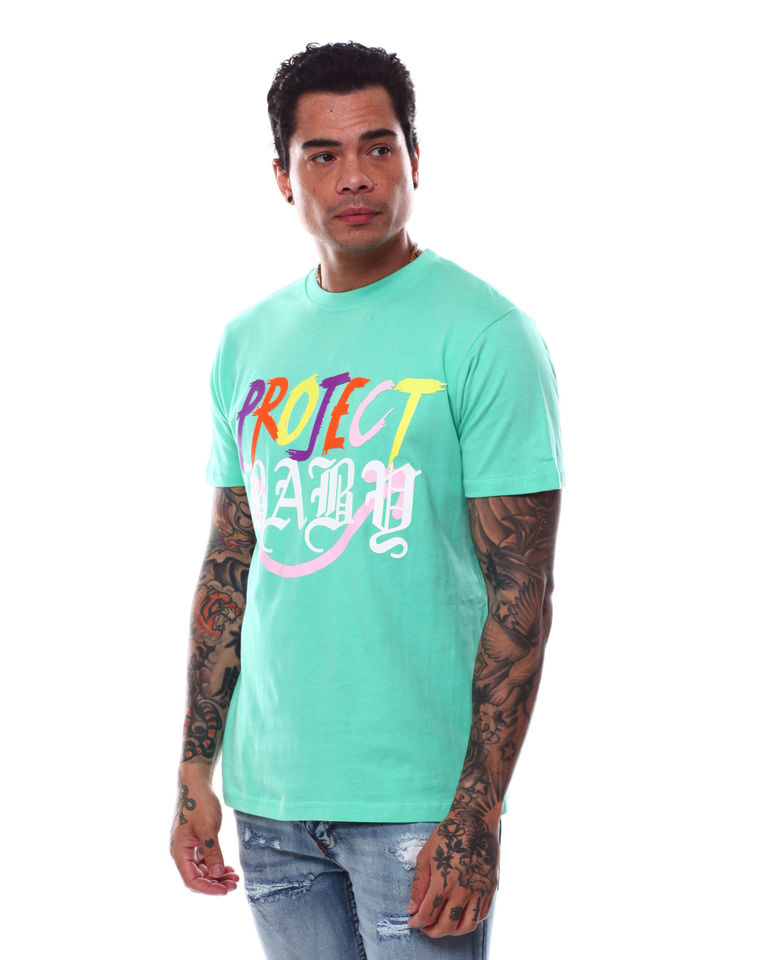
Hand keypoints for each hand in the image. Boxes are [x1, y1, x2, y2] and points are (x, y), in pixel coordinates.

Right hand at [170, 776, 239, 894]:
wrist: (197, 783)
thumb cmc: (200, 802)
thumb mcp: (208, 828)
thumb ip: (212, 852)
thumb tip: (216, 875)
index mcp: (179, 851)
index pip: (191, 880)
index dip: (208, 888)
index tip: (225, 891)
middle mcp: (181, 852)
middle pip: (197, 877)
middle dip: (215, 883)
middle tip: (234, 884)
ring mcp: (188, 847)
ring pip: (202, 870)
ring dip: (217, 875)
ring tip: (234, 877)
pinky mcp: (195, 841)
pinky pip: (204, 860)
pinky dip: (215, 865)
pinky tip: (228, 868)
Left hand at [407, 807, 498, 937]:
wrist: (476, 820)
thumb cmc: (448, 834)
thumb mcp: (425, 855)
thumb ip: (419, 884)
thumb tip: (413, 907)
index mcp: (444, 882)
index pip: (428, 914)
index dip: (417, 922)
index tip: (412, 921)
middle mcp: (463, 890)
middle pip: (446, 926)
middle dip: (432, 931)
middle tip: (425, 927)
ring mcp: (479, 891)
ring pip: (466, 926)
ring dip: (452, 931)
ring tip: (443, 925)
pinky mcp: (490, 888)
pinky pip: (481, 916)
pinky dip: (469, 922)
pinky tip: (460, 916)